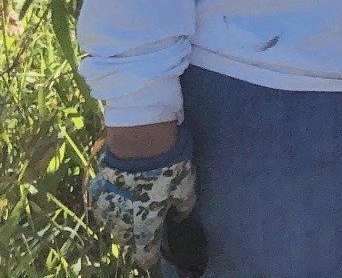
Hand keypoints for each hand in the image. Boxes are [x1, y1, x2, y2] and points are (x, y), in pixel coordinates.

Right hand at [88, 133, 195, 270]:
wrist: (138, 140)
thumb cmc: (167, 166)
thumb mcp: (186, 186)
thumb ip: (184, 205)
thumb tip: (180, 214)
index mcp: (144, 225)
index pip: (144, 253)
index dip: (149, 258)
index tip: (152, 259)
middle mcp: (121, 222)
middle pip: (126, 239)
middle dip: (135, 237)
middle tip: (146, 224)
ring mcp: (106, 208)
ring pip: (112, 224)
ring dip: (122, 222)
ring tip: (133, 210)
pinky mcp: (96, 192)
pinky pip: (103, 207)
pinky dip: (111, 205)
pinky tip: (119, 196)